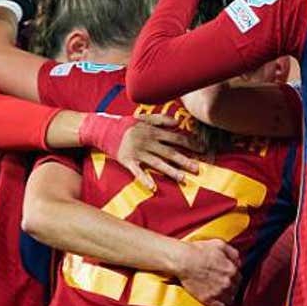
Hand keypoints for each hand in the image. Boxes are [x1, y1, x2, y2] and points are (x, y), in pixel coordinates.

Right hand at [80, 114, 202, 189]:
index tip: (202, 149)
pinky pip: (138, 172)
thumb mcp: (143, 118)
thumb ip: (161, 119)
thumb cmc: (125, 124)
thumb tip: (177, 122)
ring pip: (158, 163)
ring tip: (183, 178)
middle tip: (198, 168)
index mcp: (153, 131)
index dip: (190, 143)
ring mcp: (138, 152)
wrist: (103, 129)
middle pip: (170, 152)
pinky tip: (153, 187)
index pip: (176, 138)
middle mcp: (148, 142)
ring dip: (171, 171)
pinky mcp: (128, 161)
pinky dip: (145, 179)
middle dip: (185, 160)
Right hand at [171, 239, 240, 305]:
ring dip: (227, 297)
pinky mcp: (208, 300)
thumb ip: (233, 253)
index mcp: (232, 269)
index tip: (229, 278)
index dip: (234, 277)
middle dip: (231, 287)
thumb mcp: (220, 244)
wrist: (183, 260)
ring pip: (230, 299)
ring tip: (221, 295)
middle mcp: (228, 283)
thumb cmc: (199, 251)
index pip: (239, 277)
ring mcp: (218, 293)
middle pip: (236, 289)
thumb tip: (239, 262)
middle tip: (223, 284)